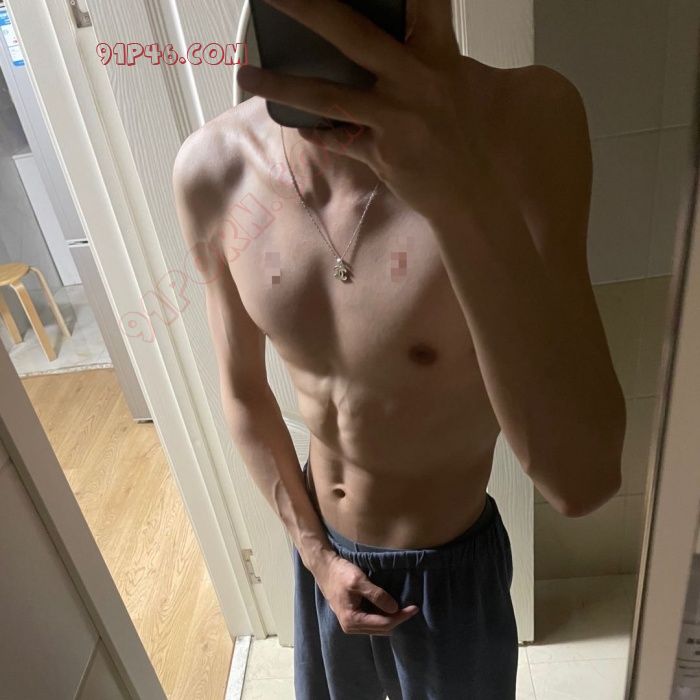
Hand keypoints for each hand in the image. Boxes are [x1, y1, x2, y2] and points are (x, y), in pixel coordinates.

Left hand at [237, 0, 476, 220]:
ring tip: (246, 75)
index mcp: (440, 54)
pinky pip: (338, 139)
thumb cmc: (484, 138)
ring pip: (328, 96)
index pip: (419, 0)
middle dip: (308, 9)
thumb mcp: (484, 85)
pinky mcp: (382, 153)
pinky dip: (317, 132)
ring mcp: (395, 119)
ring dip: (283, 84)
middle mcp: (414, 80)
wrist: (479, 196)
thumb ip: (448, 56)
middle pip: (352, 34)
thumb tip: (429, 40)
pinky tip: (296, 124)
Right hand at [313, 551, 418, 635]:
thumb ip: (377, 595)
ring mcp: (351, 624)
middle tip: (411, 607)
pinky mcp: (352, 617)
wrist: (324, 568)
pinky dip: (382, 616)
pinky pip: (372, 622)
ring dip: (390, 618)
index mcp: (352, 620)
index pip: (384, 624)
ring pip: (378, 627)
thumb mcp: (359, 581)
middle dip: (397, 619)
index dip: (401, 616)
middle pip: (382, 629)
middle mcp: (351, 627)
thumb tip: (395, 609)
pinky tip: (389, 607)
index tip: (414, 607)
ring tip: (403, 607)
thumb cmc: (340, 573)